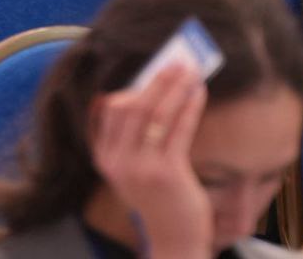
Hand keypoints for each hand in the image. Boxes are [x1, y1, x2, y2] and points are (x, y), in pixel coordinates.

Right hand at [89, 64, 212, 257]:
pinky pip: (178, 129)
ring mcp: (141, 167)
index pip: (108, 109)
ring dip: (175, 87)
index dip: (130, 85)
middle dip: (156, 80)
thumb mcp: (131, 169)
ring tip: (190, 71)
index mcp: (104, 157)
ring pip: (156, 113)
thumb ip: (129, 138)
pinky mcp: (167, 173)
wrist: (173, 240)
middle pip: (132, 106)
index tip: (149, 68)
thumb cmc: (157, 199)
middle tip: (176, 62)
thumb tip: (142, 93)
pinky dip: (189, 106)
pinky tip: (198, 93)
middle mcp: (117, 161)